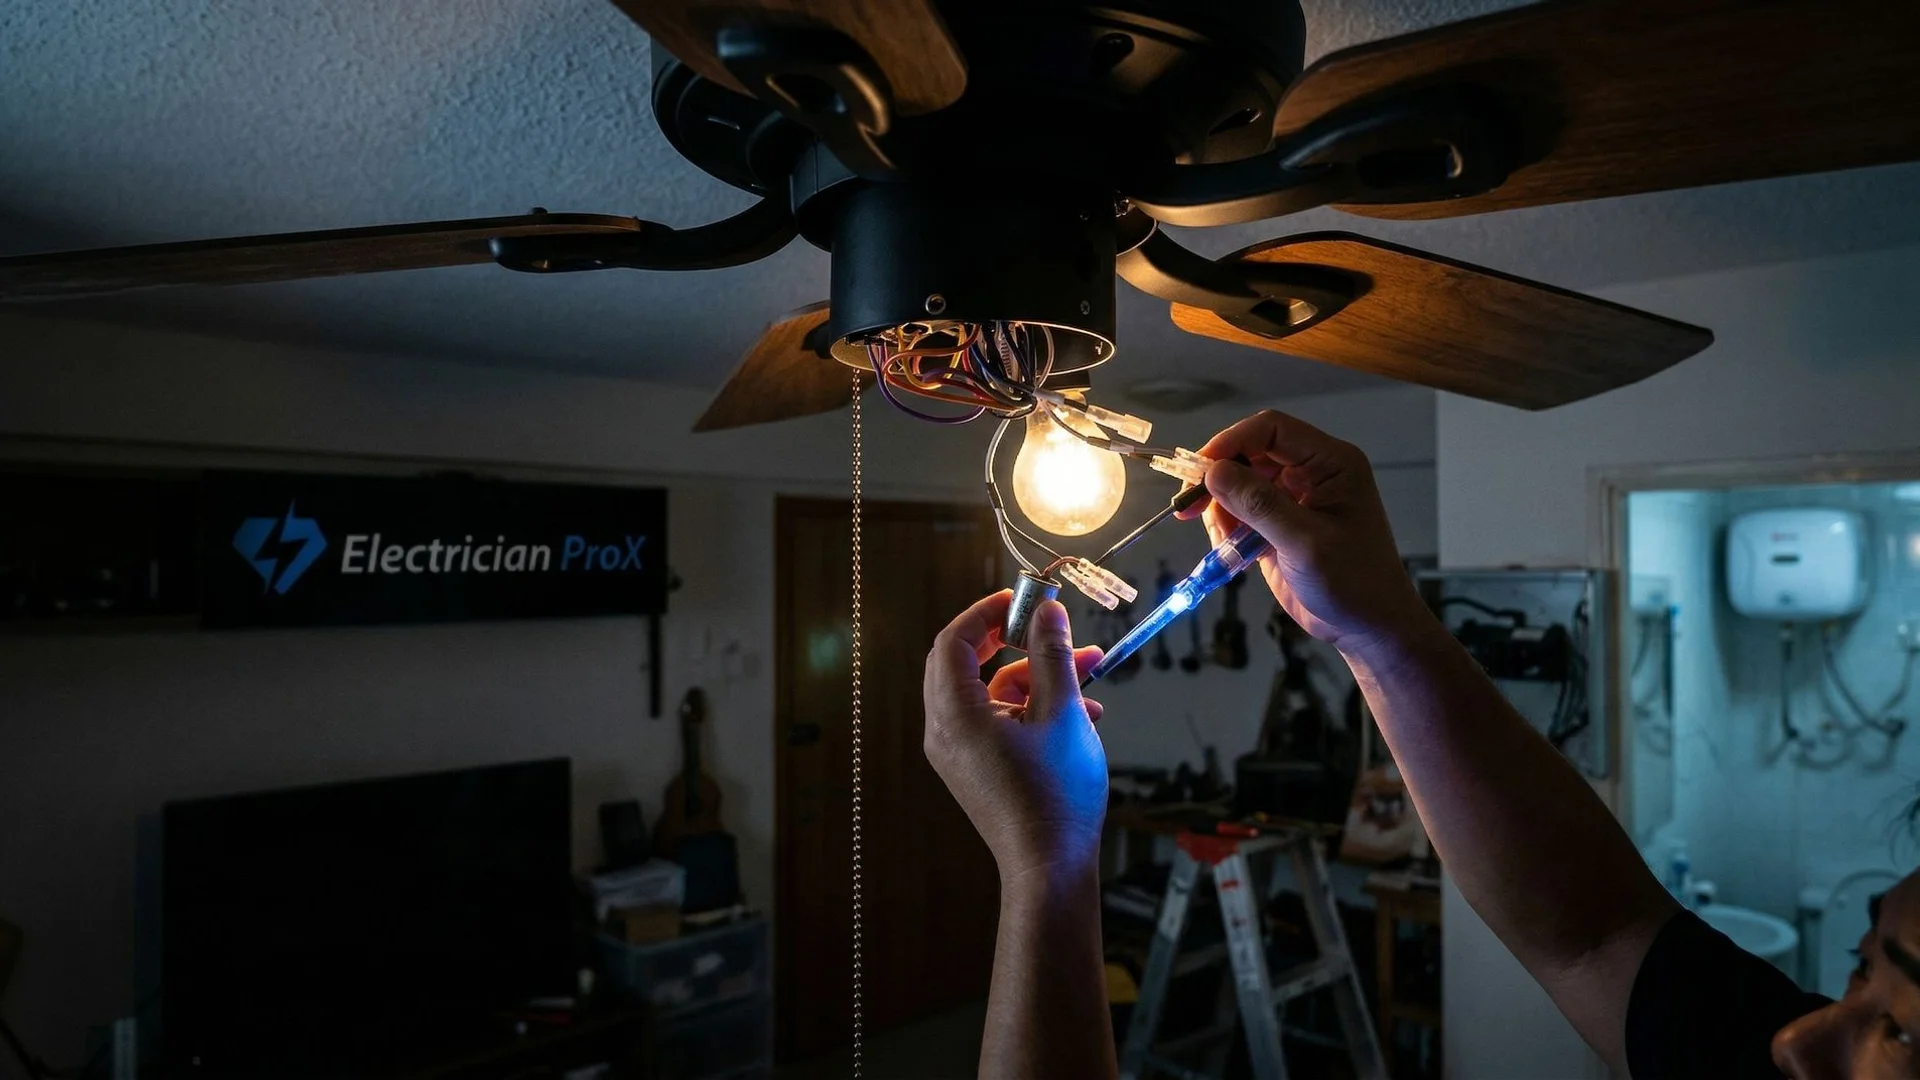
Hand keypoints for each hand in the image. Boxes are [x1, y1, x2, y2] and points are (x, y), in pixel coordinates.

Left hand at [923, 591, 1107, 884]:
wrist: (1051, 866)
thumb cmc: (1056, 794)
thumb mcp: (1062, 712)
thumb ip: (1053, 655)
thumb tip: (1048, 611)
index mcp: (955, 715)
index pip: (952, 640)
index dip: (986, 611)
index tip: (1022, 599)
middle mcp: (945, 732)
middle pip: (963, 662)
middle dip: (1011, 639)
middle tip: (1045, 625)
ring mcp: (958, 753)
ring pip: (988, 691)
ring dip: (1034, 674)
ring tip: (1088, 669)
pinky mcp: (976, 768)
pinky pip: (995, 720)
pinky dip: (1030, 706)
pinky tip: (1082, 710)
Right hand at [1176, 409, 1431, 660]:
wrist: (1367, 627)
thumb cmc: (1352, 581)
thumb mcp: (1305, 543)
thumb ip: (1260, 504)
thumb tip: (1214, 472)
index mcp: (1330, 463)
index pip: (1272, 430)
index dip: (1232, 442)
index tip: (1201, 470)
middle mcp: (1311, 472)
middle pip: (1250, 453)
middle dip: (1219, 478)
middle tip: (1189, 506)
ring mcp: (1293, 498)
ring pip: (1239, 483)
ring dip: (1221, 508)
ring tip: (1224, 542)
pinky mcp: (1278, 524)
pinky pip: (1240, 512)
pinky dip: (1227, 528)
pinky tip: (1232, 553)